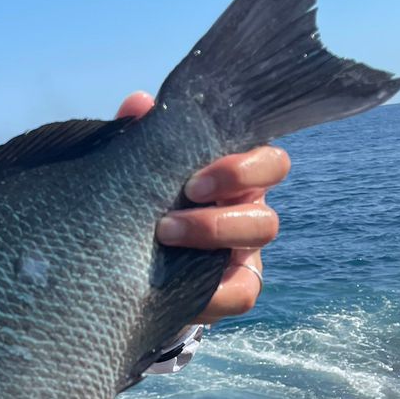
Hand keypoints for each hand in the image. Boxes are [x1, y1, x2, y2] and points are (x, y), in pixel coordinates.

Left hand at [115, 91, 289, 321]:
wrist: (128, 261)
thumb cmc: (147, 201)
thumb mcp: (142, 170)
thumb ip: (140, 137)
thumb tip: (138, 104)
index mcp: (234, 178)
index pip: (271, 163)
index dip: (244, 169)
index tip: (193, 179)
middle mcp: (248, 212)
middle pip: (270, 209)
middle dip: (224, 210)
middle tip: (178, 205)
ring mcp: (245, 253)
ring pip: (260, 243)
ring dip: (215, 233)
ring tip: (163, 235)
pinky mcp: (234, 289)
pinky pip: (244, 293)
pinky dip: (214, 294)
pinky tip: (175, 285)